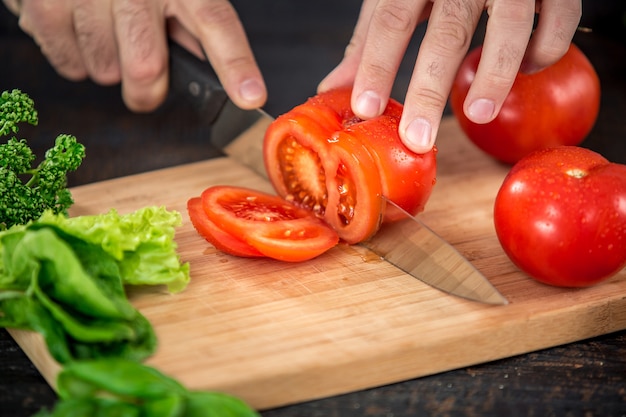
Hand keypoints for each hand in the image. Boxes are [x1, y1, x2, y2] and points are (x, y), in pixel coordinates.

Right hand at [4, 0, 266, 111]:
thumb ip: (192, 24)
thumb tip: (220, 73)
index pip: (214, 23)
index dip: (235, 65)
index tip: (250, 98)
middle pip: (146, 67)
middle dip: (147, 92)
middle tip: (146, 85)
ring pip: (104, 71)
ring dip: (109, 67)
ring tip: (106, 33)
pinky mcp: (45, 3)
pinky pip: (69, 65)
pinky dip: (77, 59)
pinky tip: (81, 29)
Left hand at [318, 0, 581, 153]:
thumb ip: (370, 39)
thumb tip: (333, 89)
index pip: (390, 20)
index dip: (376, 65)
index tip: (364, 109)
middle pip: (446, 30)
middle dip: (429, 89)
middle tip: (417, 139)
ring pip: (509, 25)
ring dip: (495, 73)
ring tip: (478, 113)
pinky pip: (560, 21)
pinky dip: (544, 51)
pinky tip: (527, 70)